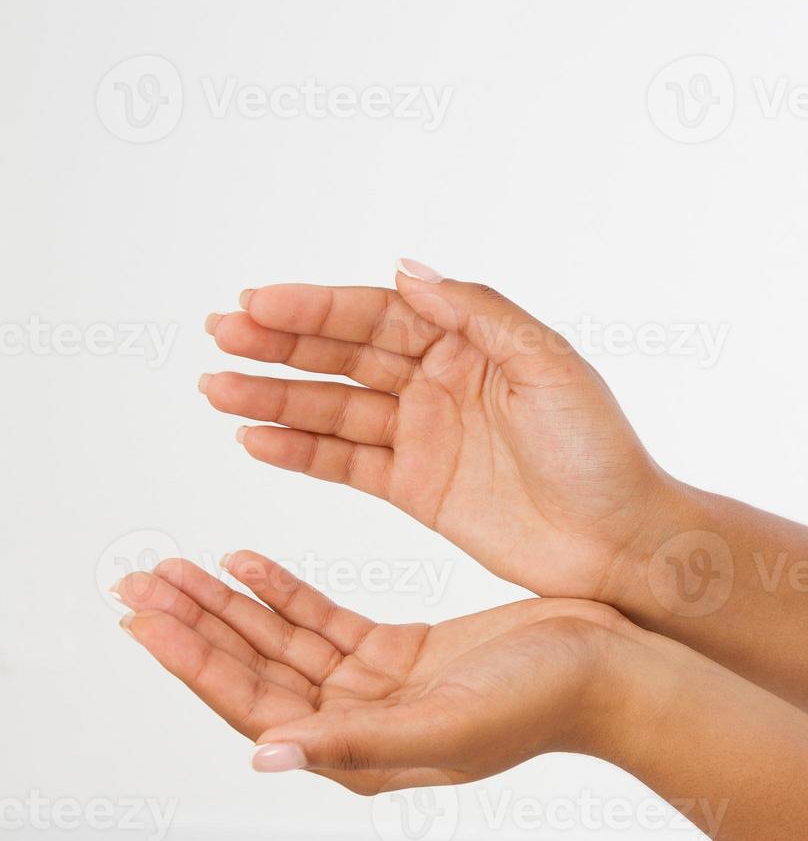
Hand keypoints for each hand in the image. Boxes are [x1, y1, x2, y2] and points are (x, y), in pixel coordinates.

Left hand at [112, 551, 626, 793]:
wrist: (606, 667)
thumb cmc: (542, 701)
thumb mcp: (447, 724)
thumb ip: (355, 743)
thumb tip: (266, 759)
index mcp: (358, 751)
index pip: (251, 704)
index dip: (194, 660)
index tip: (144, 616)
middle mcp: (354, 722)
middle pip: (252, 668)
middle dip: (194, 624)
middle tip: (140, 580)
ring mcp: (373, 684)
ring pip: (278, 638)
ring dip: (229, 602)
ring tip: (181, 563)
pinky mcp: (395, 648)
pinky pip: (320, 616)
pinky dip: (281, 588)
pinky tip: (249, 560)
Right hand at [201, 260, 666, 599]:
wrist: (619, 544)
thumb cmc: (597, 449)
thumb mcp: (547, 363)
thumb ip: (476, 312)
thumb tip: (405, 266)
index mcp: (468, 341)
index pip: (377, 313)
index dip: (315, 307)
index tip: (257, 302)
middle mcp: (435, 380)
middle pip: (343, 355)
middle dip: (280, 344)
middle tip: (219, 334)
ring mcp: (420, 434)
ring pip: (332, 409)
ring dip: (274, 398)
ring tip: (217, 390)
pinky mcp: (412, 486)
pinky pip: (344, 464)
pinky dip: (299, 452)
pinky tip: (255, 440)